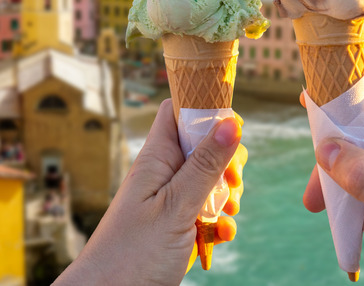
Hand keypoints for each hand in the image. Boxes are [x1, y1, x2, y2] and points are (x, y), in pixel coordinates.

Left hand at [55, 99, 245, 284]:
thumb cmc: (132, 253)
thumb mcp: (176, 206)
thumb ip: (205, 165)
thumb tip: (231, 123)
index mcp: (157, 158)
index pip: (179, 111)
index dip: (206, 110)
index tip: (231, 128)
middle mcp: (164, 174)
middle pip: (205, 146)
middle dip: (228, 163)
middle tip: (231, 183)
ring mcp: (172, 200)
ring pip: (211, 181)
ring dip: (227, 197)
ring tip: (224, 215)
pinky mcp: (179, 225)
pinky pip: (208, 212)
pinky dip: (219, 223)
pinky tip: (219, 236)